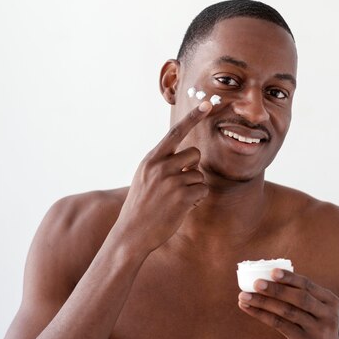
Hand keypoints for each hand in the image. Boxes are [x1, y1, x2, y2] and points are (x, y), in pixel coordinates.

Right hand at [114, 101, 212, 252]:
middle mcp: (161, 166)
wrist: (131, 233)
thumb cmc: (141, 206)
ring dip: (194, 186)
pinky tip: (181, 207)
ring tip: (176, 199)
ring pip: (199, 174)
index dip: (193, 117)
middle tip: (179, 183)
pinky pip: (202, 190)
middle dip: (193, 167)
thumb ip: (162, 163)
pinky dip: (196, 199)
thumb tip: (188, 155)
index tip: (207, 104)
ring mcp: (171, 181)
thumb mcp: (145, 177)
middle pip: (194, 153)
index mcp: (151, 159)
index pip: (175, 132)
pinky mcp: (182, 197)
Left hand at [237, 269, 338, 338]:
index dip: (290, 277)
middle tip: (256, 283)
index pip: (308, 285)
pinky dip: (262, 315)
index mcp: (330, 300)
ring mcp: (317, 330)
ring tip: (244, 296)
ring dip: (263, 302)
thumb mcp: (316, 310)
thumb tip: (269, 277)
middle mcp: (327, 314)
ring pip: (287, 312)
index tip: (272, 271)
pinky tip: (249, 309)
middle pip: (299, 298)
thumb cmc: (314, 326)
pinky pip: (280, 326)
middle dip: (276, 289)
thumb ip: (300, 295)